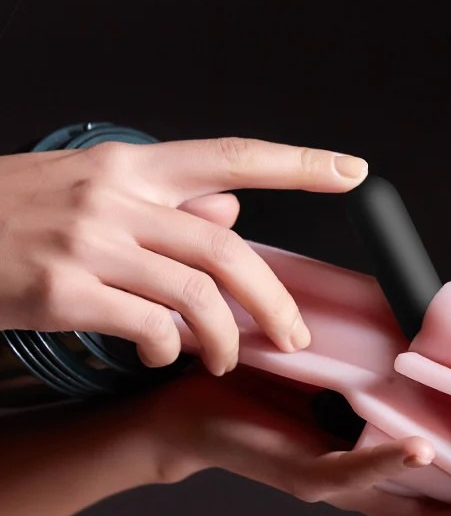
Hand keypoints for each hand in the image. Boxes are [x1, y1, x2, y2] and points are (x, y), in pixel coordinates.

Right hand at [0, 137, 367, 374]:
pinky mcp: (61, 290)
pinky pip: (144, 326)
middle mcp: (116, 197)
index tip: (351, 170)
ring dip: (222, 338)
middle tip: (292, 337)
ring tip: (223, 360)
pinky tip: (161, 354)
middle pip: (226, 249)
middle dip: (272, 300)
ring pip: (194, 295)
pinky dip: (165, 348)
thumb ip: (167, 200)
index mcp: (131, 166)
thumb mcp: (92, 188)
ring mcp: (89, 242)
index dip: (299, 163)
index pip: (232, 156)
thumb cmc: (14, 211)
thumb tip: (234, 208)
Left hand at [146, 367, 450, 515]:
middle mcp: (376, 492)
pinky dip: (385, 462)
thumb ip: (399, 366)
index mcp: (395, 474)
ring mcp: (341, 487)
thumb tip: (447, 325)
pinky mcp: (299, 470)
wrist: (192, 404)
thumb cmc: (278, 384)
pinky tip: (423, 452)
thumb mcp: (356, 374)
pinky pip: (345, 474)